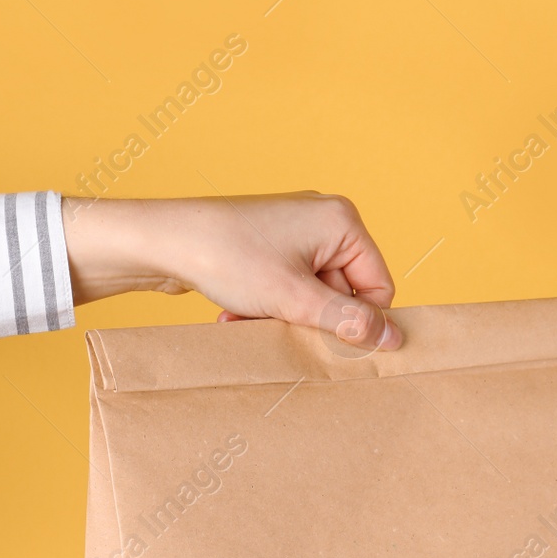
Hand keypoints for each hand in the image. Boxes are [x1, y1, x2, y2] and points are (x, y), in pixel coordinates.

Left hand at [61, 192, 402, 349]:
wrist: (162, 241)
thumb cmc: (227, 258)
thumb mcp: (296, 299)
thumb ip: (347, 322)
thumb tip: (394, 339)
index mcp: (343, 221)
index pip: (378, 286)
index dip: (356, 320)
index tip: (326, 338)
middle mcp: (324, 218)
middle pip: (344, 291)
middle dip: (312, 317)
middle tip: (279, 323)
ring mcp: (295, 229)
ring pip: (314, 293)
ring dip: (287, 316)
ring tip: (252, 316)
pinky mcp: (271, 242)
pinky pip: (290, 285)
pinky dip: (270, 305)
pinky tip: (240, 311)